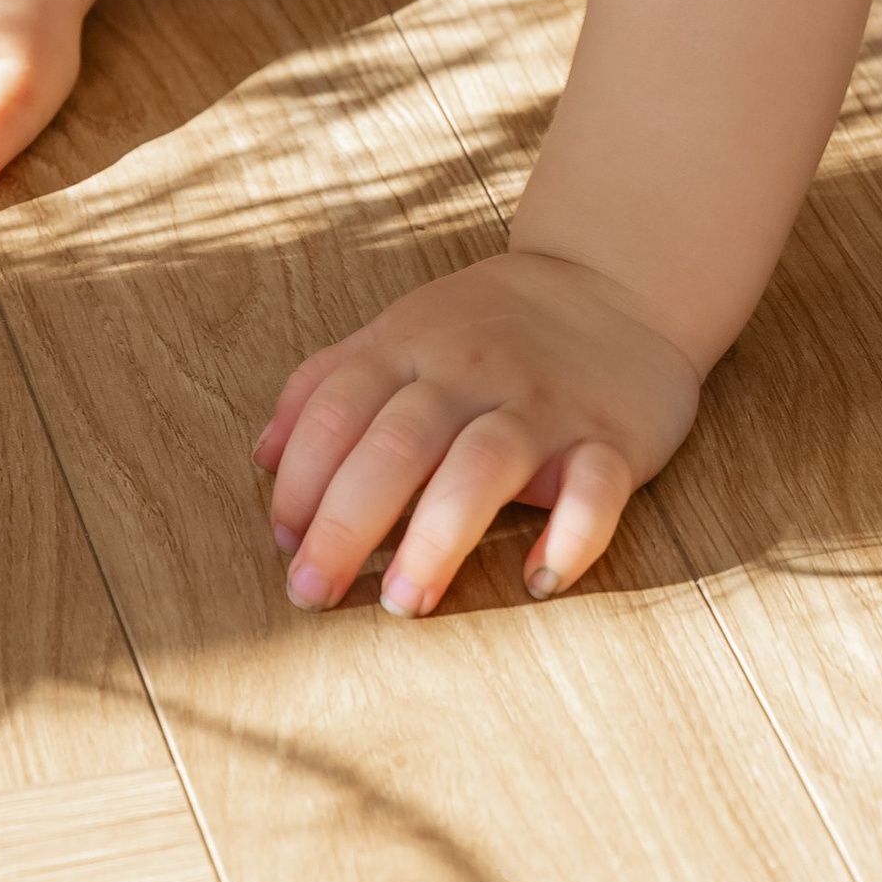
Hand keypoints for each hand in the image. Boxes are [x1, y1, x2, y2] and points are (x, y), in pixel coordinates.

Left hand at [255, 249, 700, 615]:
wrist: (617, 277)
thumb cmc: (492, 324)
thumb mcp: (404, 329)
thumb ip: (330, 382)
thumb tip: (263, 456)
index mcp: (411, 343)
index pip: (338, 409)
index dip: (301, 480)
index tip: (283, 544)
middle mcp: (471, 371)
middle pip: (397, 444)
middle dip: (346, 523)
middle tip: (313, 593)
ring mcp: (543, 404)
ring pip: (482, 465)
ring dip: (436, 538)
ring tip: (405, 603)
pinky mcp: (612, 437)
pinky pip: (596, 489)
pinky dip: (569, 538)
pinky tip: (539, 580)